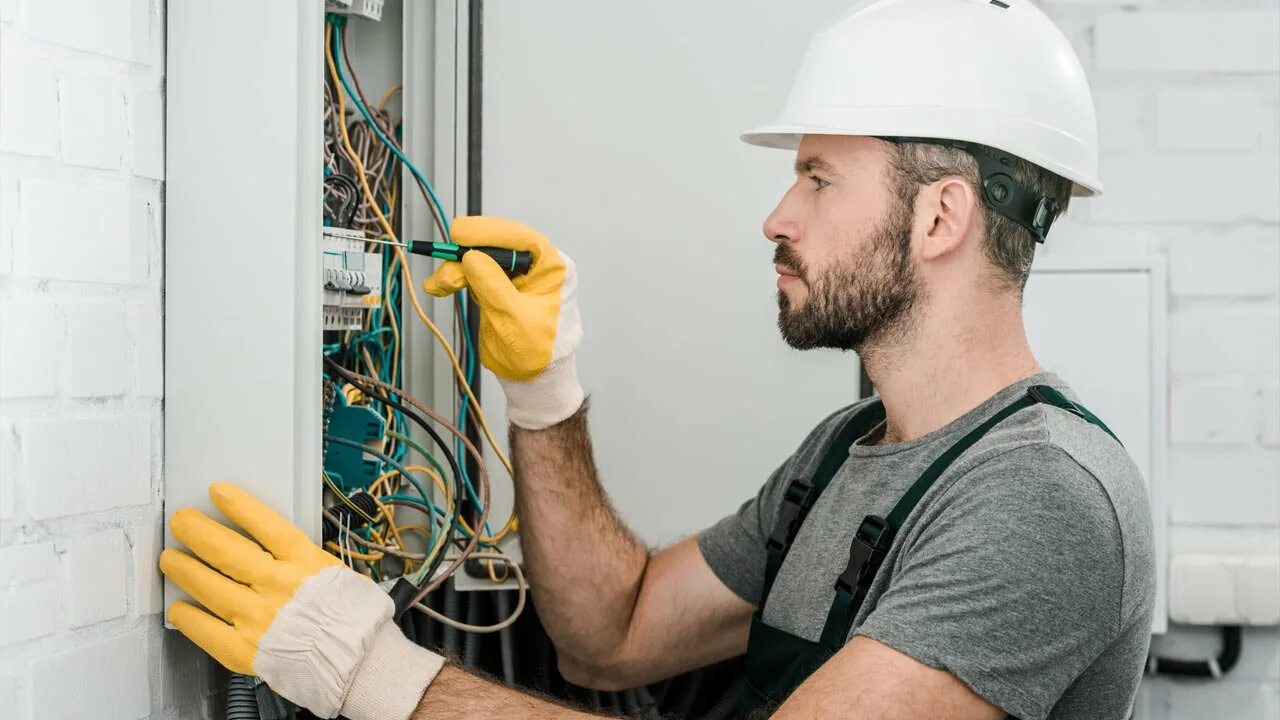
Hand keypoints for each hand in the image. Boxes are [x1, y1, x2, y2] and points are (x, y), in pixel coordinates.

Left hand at [160, 483, 442, 719]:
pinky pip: (206, 629)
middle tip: (181, 521)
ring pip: (209, 586)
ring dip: (184, 568)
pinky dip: (188, 616)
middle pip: (227, 551)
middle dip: (197, 532)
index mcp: (304, 563)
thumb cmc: (351, 618)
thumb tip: (270, 544)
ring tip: (170, 558)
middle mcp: (278, 585)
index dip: (238, 506)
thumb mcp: (333, 570)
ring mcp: (258, 617)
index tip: (218, 492)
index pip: (265, 525)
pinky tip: (179, 606)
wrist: (357, 661)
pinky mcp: (245, 649)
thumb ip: (299, 558)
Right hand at [423, 216, 583, 428]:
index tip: (461, 233)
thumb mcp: (515, 320)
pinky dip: (456, 278)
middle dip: (467, 254)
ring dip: (456, 268)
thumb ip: (493, 286)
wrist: (535, 379)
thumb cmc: (540, 353)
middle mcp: (535, 266)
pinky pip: (474, 274)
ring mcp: (515, 275)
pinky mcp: (497, 286)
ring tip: (440, 285)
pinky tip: (440, 286)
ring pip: (479, 258)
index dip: (489, 232)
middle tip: (446, 262)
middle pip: (496, 245)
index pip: (521, 237)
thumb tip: (472, 257)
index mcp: (553, 267)